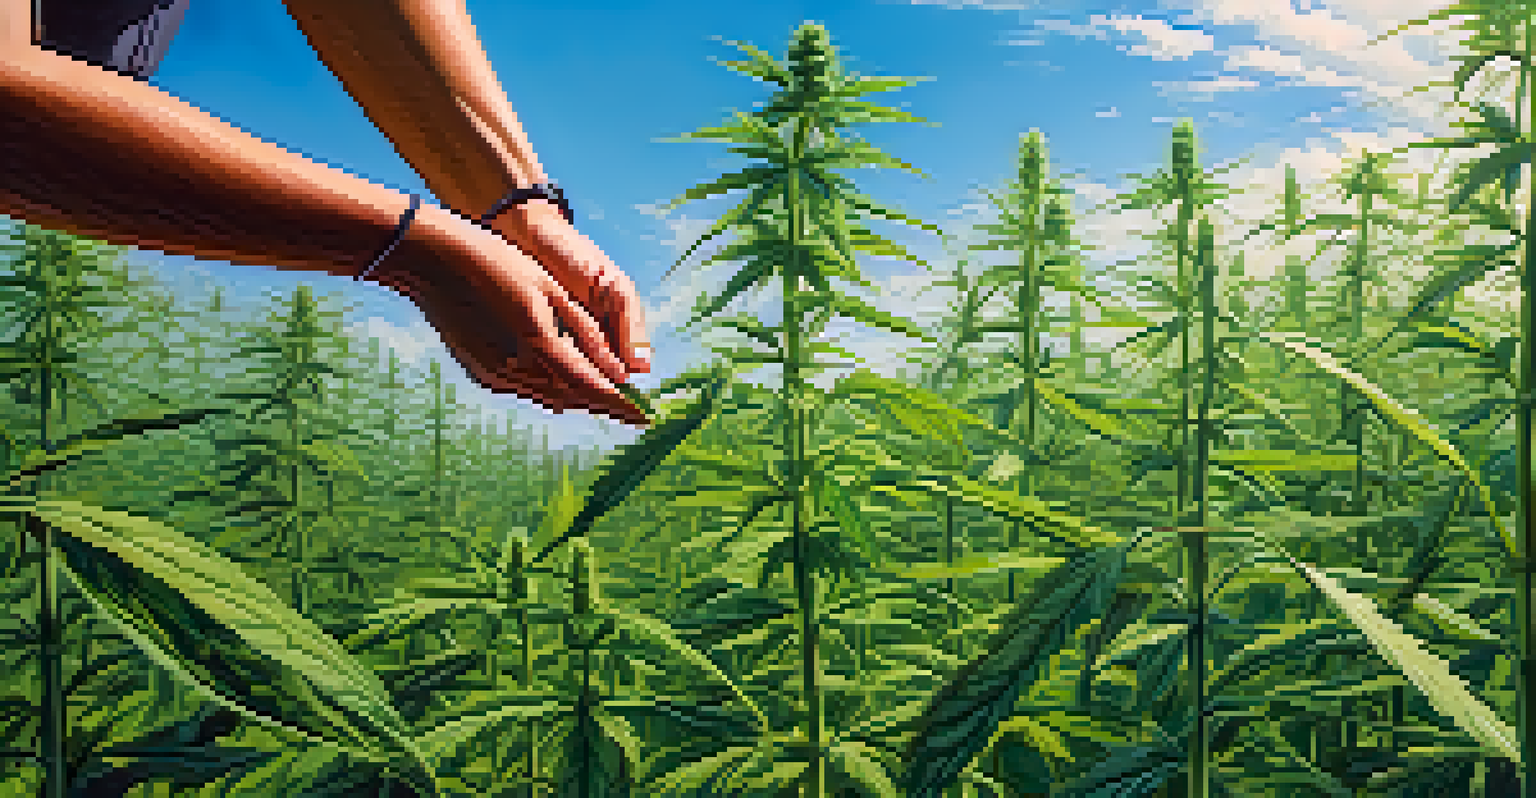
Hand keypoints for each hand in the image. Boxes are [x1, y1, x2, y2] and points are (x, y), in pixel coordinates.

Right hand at [373, 206, 649, 426]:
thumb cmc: (496, 263)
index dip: (621, 404)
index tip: (646, 417)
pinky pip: (527, 388)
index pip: (590, 386)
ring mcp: (493, 375)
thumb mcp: (550, 291)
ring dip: (579, 398)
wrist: (431, 261)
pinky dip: (552, 388)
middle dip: (604, 404)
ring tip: (609, 402)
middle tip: (633, 412)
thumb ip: (586, 335)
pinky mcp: (481, 372)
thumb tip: (619, 372)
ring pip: (548, 396)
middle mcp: (513, 371)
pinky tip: (566, 387)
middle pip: (570, 397)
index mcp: (537, 345)